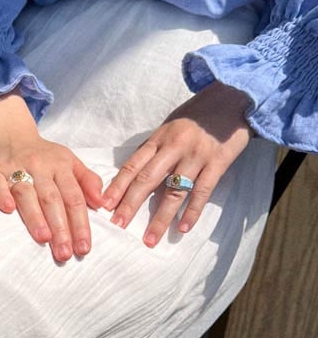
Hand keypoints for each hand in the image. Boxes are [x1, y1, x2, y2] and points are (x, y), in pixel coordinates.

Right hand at [0, 85, 103, 261]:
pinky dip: (2, 194)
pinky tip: (8, 209)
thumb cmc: (43, 155)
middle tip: (65, 253)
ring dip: (35, 216)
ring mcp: (15, 167)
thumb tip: (102, 203)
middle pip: (52, 199)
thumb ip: (88, 181)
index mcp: (61, 166)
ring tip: (43, 239)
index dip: (80, 223)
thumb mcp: (70, 162)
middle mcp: (39, 166)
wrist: (9, 133)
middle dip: (60, 227)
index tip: (83, 247)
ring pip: (27, 192)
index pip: (74, 197)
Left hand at [100, 81, 254, 246]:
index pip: (132, 165)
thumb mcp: (169, 127)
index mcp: (159, 139)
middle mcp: (174, 147)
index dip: (117, 186)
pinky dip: (192, 212)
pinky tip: (182, 229)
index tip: (104, 205)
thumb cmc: (197, 116)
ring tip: (150, 239)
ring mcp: (196, 155)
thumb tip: (131, 173)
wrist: (233, 98)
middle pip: (147, 179)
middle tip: (117, 226)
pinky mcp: (218, 162)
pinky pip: (202, 191)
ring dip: (160, 218)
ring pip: (174, 191)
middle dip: (130, 205)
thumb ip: (153, 149)